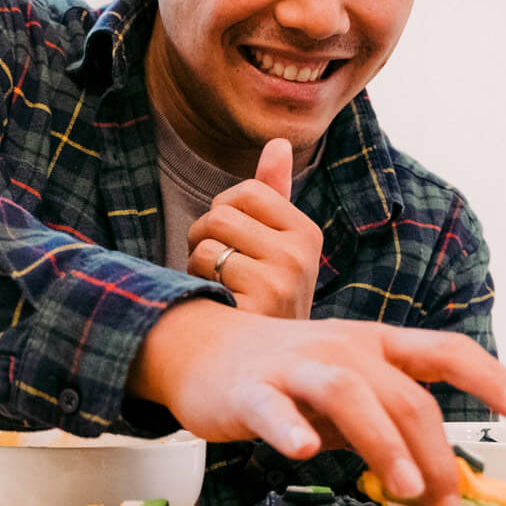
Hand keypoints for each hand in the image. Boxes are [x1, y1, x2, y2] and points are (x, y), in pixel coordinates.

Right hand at [130, 299, 505, 505]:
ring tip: (403, 487)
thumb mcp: (347, 385)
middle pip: (404, 397)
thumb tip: (433, 478)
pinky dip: (289, 427)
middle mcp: (343, 349)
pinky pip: (273, 408)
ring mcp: (296, 365)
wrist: (200, 349)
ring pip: (350, 395)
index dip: (490, 377)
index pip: (444, 352)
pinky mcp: (251, 389)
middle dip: (435, 457)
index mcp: (374, 345)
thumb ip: (386, 420)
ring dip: (382, 442)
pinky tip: (302, 451)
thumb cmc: (286, 373)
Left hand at [186, 138, 323, 319]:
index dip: (225, 214)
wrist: (268, 363)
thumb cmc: (262, 297)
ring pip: (207, 241)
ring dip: (199, 264)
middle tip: (220, 270)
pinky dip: (198, 283)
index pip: (244, 191)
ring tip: (220, 288)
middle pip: (220, 213)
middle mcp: (302, 253)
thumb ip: (273, 193)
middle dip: (205, 238)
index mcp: (306, 232)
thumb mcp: (274, 244)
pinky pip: (204, 266)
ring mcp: (282, 280)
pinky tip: (219, 305)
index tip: (235, 244)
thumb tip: (279, 141)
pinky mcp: (257, 303)